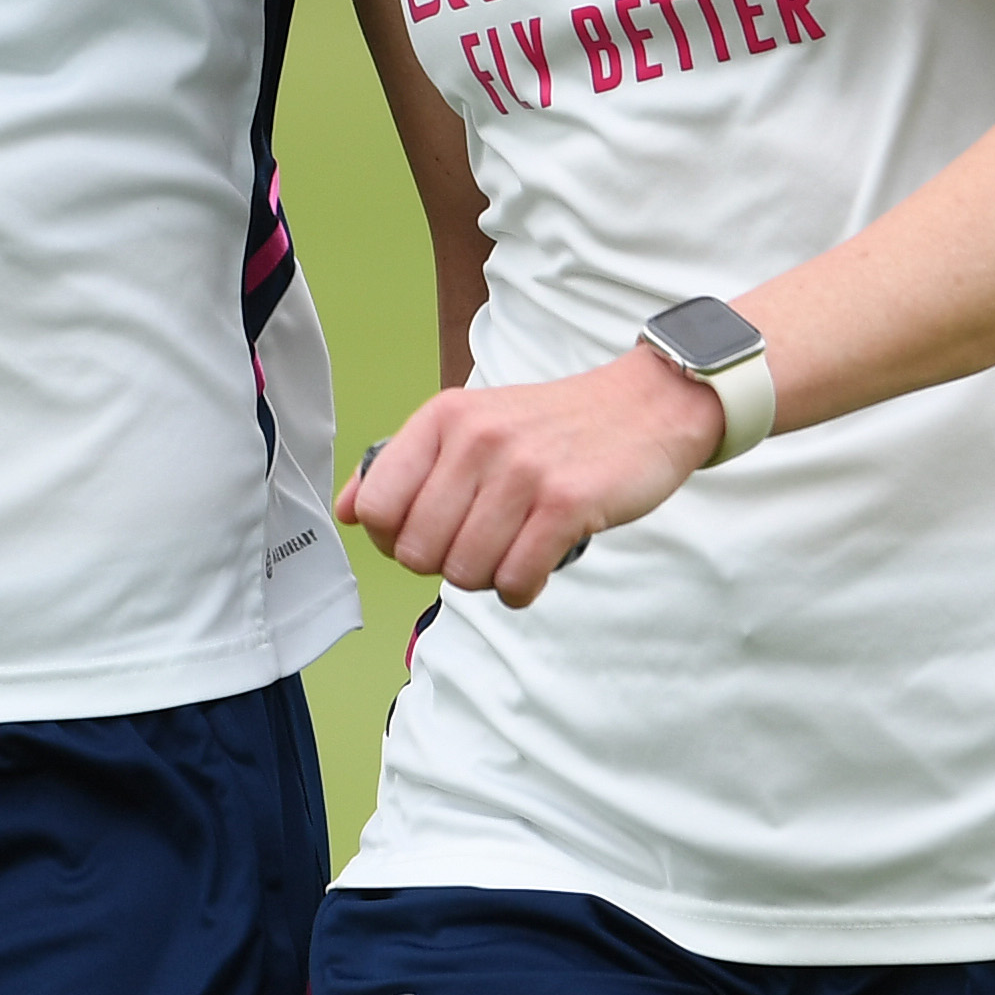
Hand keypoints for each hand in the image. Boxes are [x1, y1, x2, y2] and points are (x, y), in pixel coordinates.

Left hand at [337, 350, 725, 608]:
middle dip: (444, 565)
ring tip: (512, 552)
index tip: (427, 535)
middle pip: (416, 551)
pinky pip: (516, 580)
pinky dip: (522, 589)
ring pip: (464, 572)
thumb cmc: (553, 425)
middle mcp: (476, 440)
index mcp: (443, 418)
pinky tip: (535, 568)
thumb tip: (346, 512)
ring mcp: (522, 471)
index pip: (374, 506)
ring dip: (486, 579)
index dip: (392, 539)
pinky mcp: (567, 504)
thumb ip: (405, 465)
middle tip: (479, 547)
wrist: (648, 405)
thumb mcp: (471, 423)